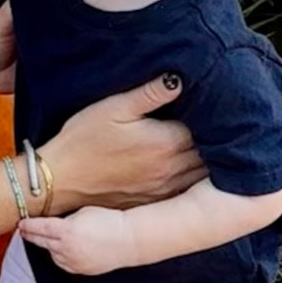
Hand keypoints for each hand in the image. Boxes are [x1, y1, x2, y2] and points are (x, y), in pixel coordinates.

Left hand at [20, 206, 136, 275]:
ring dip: (48, 246)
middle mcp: (66, 248)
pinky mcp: (80, 270)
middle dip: (31, 236)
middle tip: (24, 231)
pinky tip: (63, 249)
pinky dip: (60, 256)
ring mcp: (73, 261)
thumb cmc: (109, 221)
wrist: (129, 240)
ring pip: (52, 254)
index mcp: (66, 230)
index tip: (20, 224)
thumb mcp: (83, 213)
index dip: (28, 226)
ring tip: (47, 238)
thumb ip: (64, 220)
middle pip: (42, 242)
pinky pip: (64, 263)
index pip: (40, 228)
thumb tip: (53, 224)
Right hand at [40, 74, 203, 212]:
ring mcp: (164, 189)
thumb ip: (150, 94)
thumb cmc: (83, 140)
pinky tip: (193, 170)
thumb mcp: (113, 107)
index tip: (217, 105)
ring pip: (202, 175)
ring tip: (215, 146)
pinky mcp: (154, 202)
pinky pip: (186, 192)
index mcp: (166, 142)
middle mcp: (171, 168)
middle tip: (222, 125)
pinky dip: (196, 181)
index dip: (215, 116)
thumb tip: (179, 79)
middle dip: (218, 139)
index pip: (208, 128)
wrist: (60, 179)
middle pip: (211, 153)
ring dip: (212, 162)